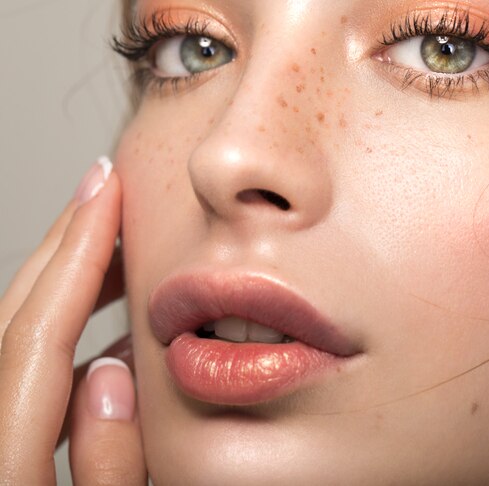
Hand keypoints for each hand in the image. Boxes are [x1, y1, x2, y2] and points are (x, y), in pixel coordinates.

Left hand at [0, 160, 146, 484]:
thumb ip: (112, 463)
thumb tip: (113, 372)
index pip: (37, 335)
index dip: (80, 255)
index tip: (109, 191)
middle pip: (12, 319)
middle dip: (64, 243)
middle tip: (106, 187)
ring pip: (14, 336)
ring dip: (70, 284)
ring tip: (124, 250)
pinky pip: (21, 370)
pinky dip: (65, 336)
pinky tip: (113, 334)